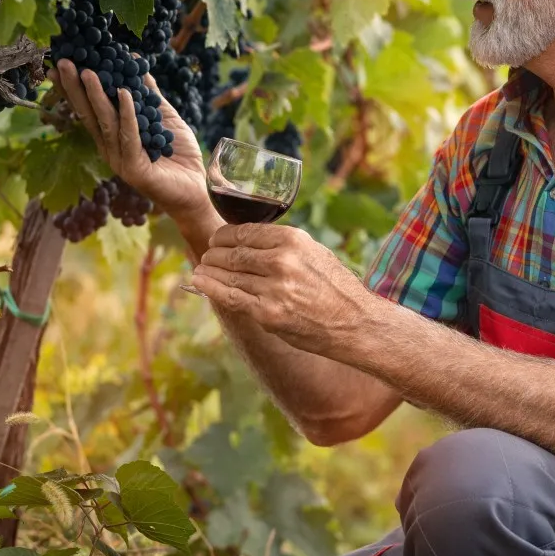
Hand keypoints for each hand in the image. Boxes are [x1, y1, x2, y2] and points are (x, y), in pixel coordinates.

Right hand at [52, 61, 214, 227]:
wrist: (197, 187)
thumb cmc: (178, 153)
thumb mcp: (162, 116)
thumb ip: (148, 93)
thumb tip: (133, 61)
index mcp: (112, 136)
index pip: (88, 108)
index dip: (74, 87)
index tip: (63, 62)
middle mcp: (110, 148)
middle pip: (89, 114)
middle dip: (75, 88)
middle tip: (64, 62)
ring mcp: (120, 160)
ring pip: (105, 124)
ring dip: (96, 97)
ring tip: (88, 73)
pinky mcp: (135, 170)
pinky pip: (130, 137)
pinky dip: (127, 114)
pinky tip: (123, 93)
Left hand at [191, 223, 375, 355]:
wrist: (356, 323)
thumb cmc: (338, 289)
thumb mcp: (315, 254)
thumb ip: (285, 247)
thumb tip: (252, 243)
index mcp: (293, 240)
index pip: (246, 232)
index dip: (224, 236)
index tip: (217, 239)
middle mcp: (281, 261)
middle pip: (233, 253)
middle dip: (214, 254)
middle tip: (206, 256)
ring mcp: (273, 288)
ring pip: (229, 275)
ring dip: (208, 271)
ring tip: (199, 269)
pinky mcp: (268, 313)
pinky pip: (230, 298)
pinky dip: (210, 289)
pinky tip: (199, 282)